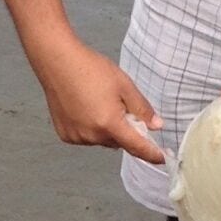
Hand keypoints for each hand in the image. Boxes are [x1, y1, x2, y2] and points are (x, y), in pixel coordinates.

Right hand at [35, 38, 163, 161]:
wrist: (58, 62)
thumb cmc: (89, 69)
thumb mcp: (124, 85)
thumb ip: (142, 108)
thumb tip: (156, 125)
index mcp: (110, 123)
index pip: (137, 147)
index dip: (152, 154)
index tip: (161, 158)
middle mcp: (92, 135)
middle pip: (119, 143)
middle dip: (125, 131)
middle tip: (121, 108)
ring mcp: (77, 137)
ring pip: (102, 141)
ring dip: (107, 130)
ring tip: (99, 104)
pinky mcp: (65, 135)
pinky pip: (86, 138)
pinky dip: (91, 129)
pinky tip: (86, 109)